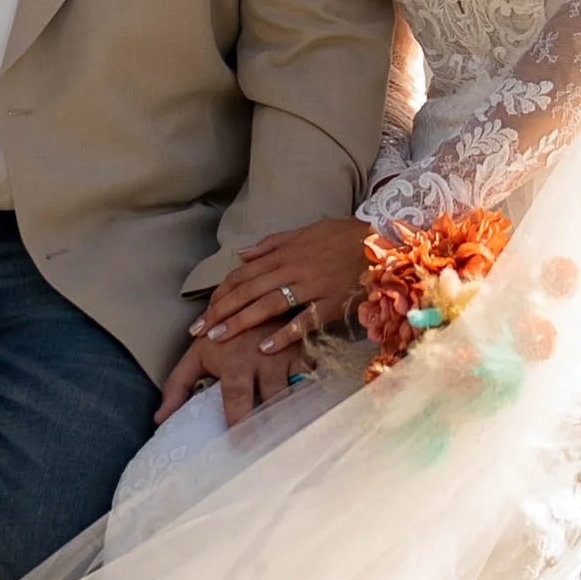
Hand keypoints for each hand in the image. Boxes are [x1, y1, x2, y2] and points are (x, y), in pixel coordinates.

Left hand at [153, 217, 372, 426]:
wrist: (383, 244)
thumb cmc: (344, 237)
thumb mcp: (306, 231)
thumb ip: (272, 243)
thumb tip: (240, 254)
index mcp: (286, 252)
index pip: (244, 273)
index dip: (221, 292)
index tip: (204, 310)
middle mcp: (294, 268)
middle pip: (249, 290)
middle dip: (220, 310)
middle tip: (198, 331)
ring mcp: (312, 286)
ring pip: (268, 304)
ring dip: (240, 322)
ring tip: (218, 339)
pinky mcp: (331, 303)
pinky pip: (304, 320)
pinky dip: (282, 335)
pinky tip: (263, 348)